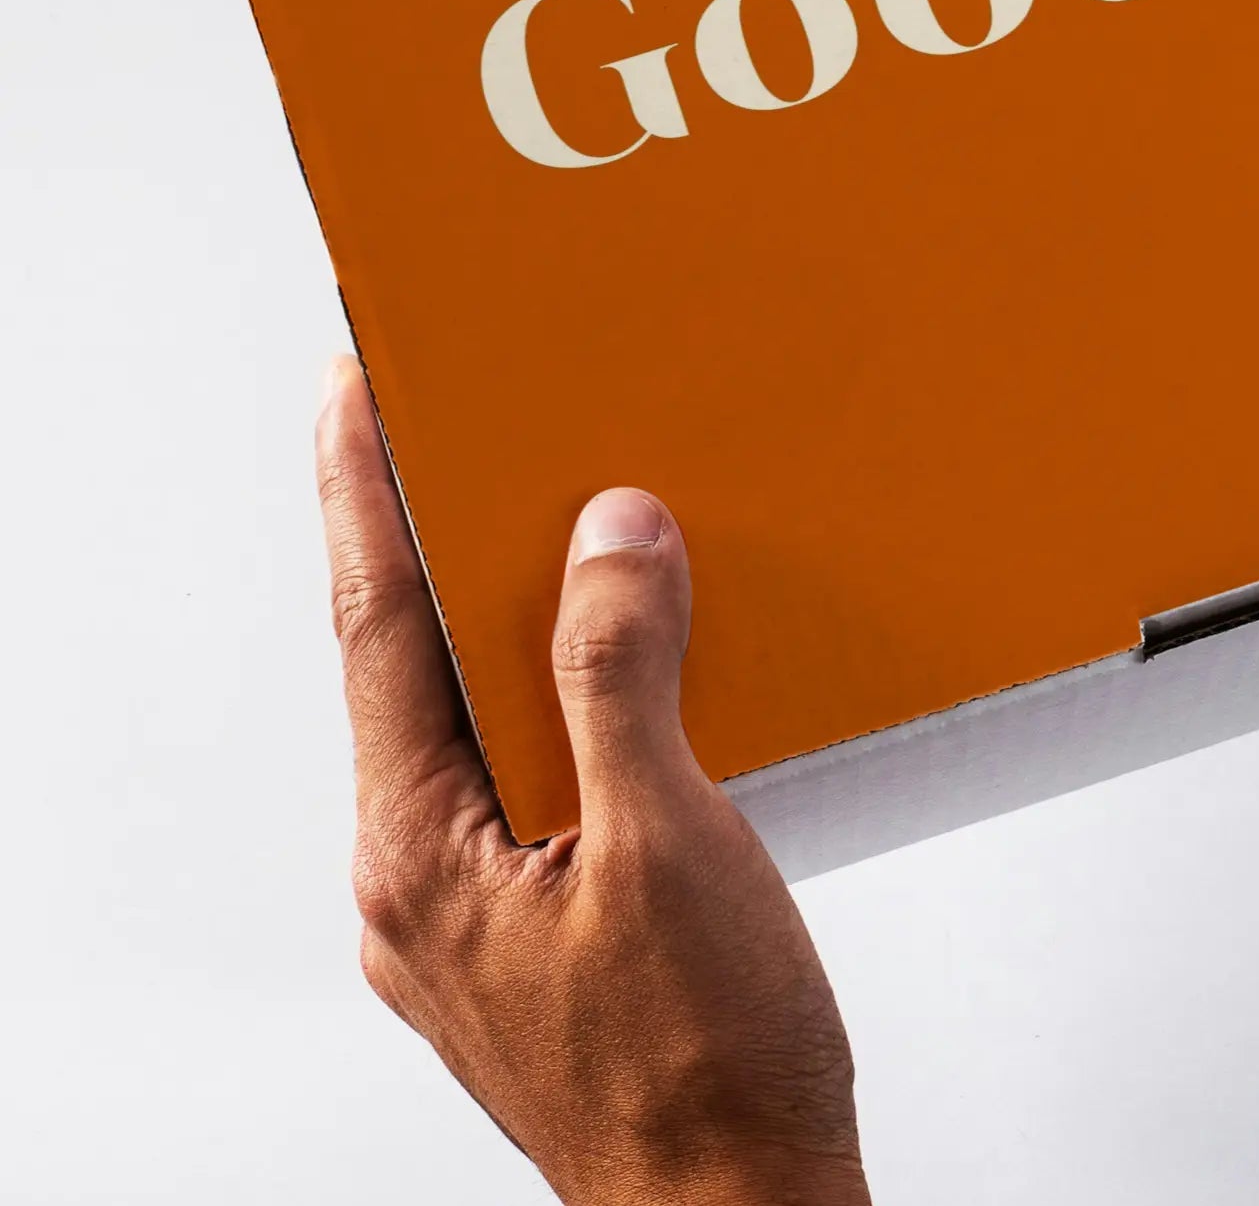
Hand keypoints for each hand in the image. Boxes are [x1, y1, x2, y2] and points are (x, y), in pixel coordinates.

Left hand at [315, 357, 870, 1204]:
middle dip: (442, 534)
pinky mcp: (538, 928)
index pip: (379, 625)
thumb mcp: (671, 848)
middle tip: (465, 416)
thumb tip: (608, 538)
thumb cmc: (704, 1074)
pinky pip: (536, 770)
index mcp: (423, 855)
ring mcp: (475, 913)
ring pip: (485, 717)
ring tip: (566, 521)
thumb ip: (623, 678)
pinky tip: (637, 664)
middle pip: (419, 663)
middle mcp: (423, 883)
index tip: (353, 386)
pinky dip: (572, 693)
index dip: (366, 489)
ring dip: (520, 615)